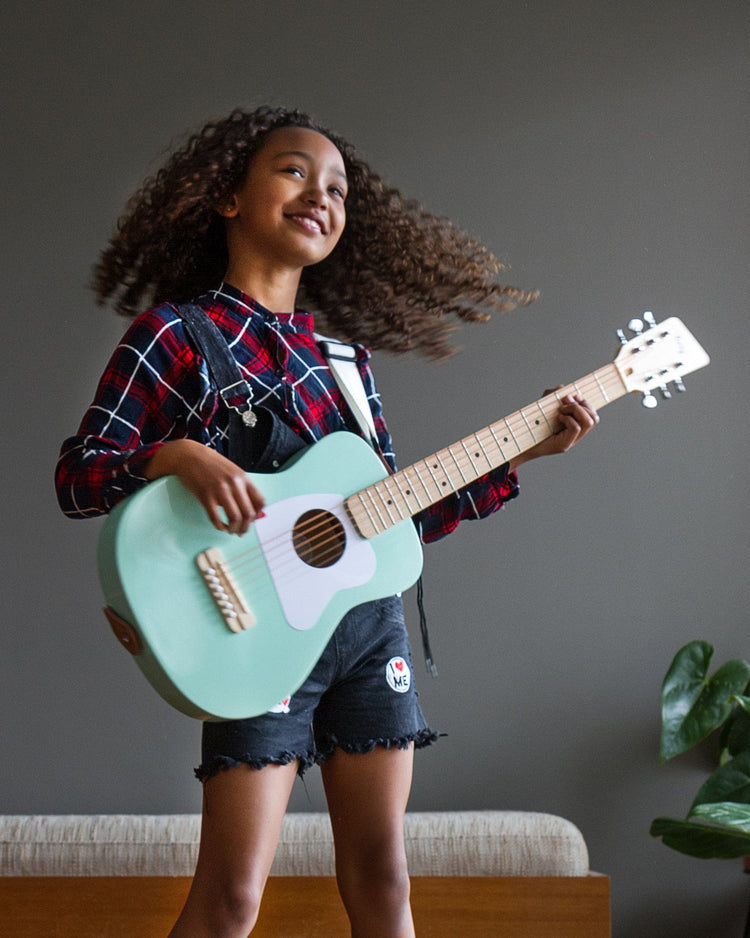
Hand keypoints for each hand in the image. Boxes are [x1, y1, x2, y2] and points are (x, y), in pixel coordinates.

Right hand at [144, 439, 264, 534]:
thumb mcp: (232, 471)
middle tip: (241, 531)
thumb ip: (241, 486)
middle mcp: (234, 484)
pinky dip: (219, 526)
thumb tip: (248, 506)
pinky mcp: (205, 496)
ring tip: (231, 530)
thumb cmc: (210, 463)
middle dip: (245, 527)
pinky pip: (215, 517)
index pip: (260, 501)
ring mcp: (219, 490)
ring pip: (234, 518)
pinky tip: (220, 526)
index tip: (252, 520)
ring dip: (234, 529)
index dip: (257, 515)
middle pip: (248, 513)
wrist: (189, 455)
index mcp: (243, 478)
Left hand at [508, 392, 598, 471]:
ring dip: (576, 410)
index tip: (571, 396)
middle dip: (582, 405)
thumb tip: (563, 388)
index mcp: (574, 425)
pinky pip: (576, 428)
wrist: (520, 443)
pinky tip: (557, 417)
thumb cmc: (531, 425)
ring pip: (589, 422)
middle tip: (564, 403)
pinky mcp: (564, 445)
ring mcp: (571, 441)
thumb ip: (553, 395)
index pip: (593, 414)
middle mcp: (576, 435)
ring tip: (561, 409)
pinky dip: (568, 419)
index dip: (585, 402)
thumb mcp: (543, 405)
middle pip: (595, 418)